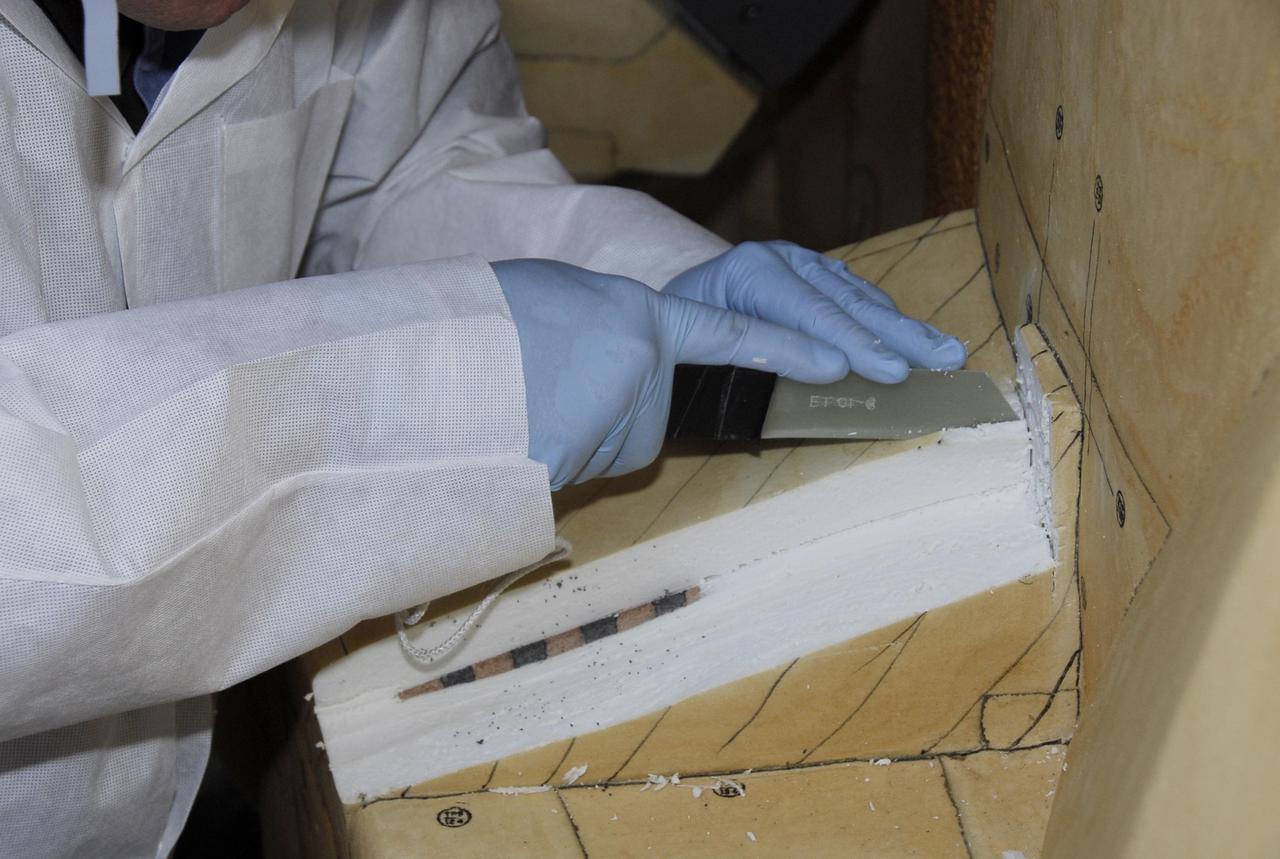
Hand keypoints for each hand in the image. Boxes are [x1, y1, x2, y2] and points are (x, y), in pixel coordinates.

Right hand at [494, 259, 846, 488]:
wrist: (439, 365)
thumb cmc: (488, 323)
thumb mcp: (562, 300)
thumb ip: (610, 327)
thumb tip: (618, 362)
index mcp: (641, 316)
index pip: (732, 336)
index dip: (788, 348)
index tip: (842, 362)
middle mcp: (644, 370)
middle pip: (651, 406)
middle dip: (611, 404)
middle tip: (552, 384)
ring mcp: (620, 419)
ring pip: (616, 437)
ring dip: (579, 427)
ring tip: (528, 399)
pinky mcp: (593, 462)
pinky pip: (590, 462)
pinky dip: (561, 452)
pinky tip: (527, 428)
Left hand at [663, 241, 966, 383]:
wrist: (665, 305)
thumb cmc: (677, 339)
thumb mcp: (701, 350)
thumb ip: (755, 359)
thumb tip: (821, 375)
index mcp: (749, 272)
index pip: (810, 312)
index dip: (854, 344)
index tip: (889, 372)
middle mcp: (780, 259)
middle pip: (846, 303)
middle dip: (898, 336)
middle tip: (942, 361)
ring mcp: (799, 264)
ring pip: (859, 298)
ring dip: (905, 330)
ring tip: (947, 352)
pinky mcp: (812, 276)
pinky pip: (856, 298)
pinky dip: (889, 321)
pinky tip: (919, 337)